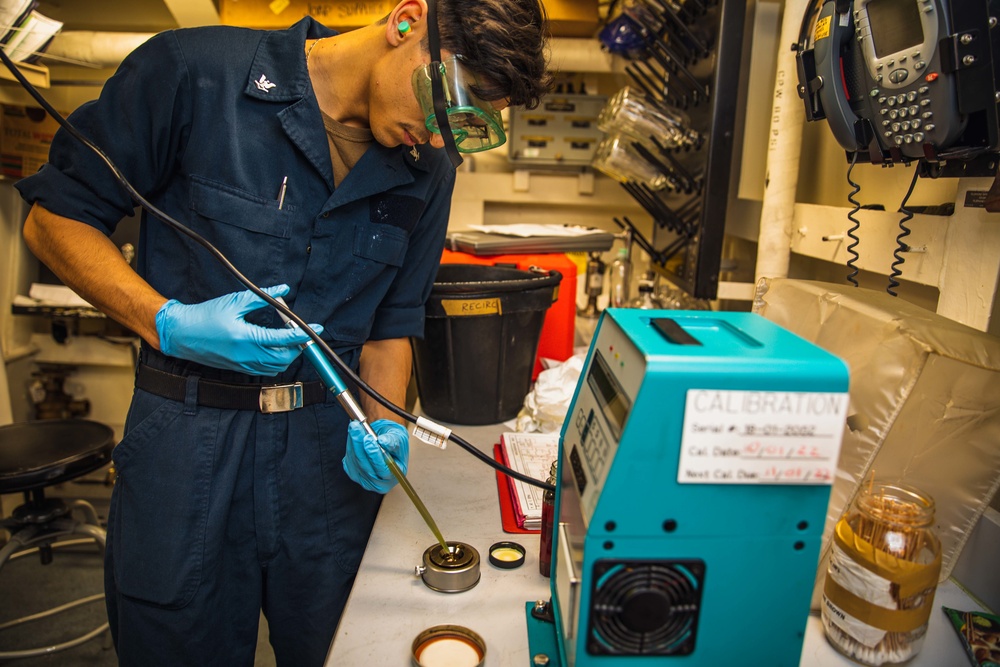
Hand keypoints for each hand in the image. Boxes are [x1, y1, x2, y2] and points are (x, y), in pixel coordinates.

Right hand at [155, 284, 321, 375]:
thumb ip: (262, 296)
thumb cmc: (205, 316)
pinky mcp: (239, 369)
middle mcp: (246, 355)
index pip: (284, 339)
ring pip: (277, 366)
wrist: (181, 333)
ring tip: (288, 338)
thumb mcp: (235, 301)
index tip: (316, 329)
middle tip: (300, 332)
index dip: (303, 334)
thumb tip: (283, 290)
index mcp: (246, 338)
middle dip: (298, 346)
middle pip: (285, 357)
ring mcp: (243, 365)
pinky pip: (265, 369)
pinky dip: (276, 361)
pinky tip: (274, 347)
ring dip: (288, 354)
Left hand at [344, 419, 408, 493]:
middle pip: (366, 467)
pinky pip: (348, 461)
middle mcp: (380, 482)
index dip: (375, 455)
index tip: (368, 438)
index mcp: (396, 474)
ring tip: (354, 427)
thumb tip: (383, 441)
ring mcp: (366, 480)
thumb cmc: (395, 440)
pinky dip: (350, 446)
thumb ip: (393, 441)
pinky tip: (352, 434)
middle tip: (356, 428)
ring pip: (355, 463)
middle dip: (360, 445)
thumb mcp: (400, 436)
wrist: (384, 441)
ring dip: (353, 443)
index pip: (384, 470)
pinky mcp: (354, 474)